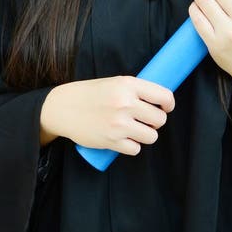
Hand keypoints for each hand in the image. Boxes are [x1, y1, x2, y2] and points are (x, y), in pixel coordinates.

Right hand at [39, 76, 174, 153]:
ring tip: (135, 130)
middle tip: (146, 120)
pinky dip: (132, 146)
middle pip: (160, 119)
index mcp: (128, 85)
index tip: (166, 107)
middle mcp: (125, 103)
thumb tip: (160, 101)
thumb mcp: (114, 83)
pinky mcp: (112, 141)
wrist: (63, 107)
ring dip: (146, 135)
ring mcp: (119, 124)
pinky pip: (136, 148)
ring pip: (151, 136)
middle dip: (156, 121)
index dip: (169, 104)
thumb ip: (135, 90)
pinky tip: (124, 139)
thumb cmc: (90, 94)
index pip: (164, 96)